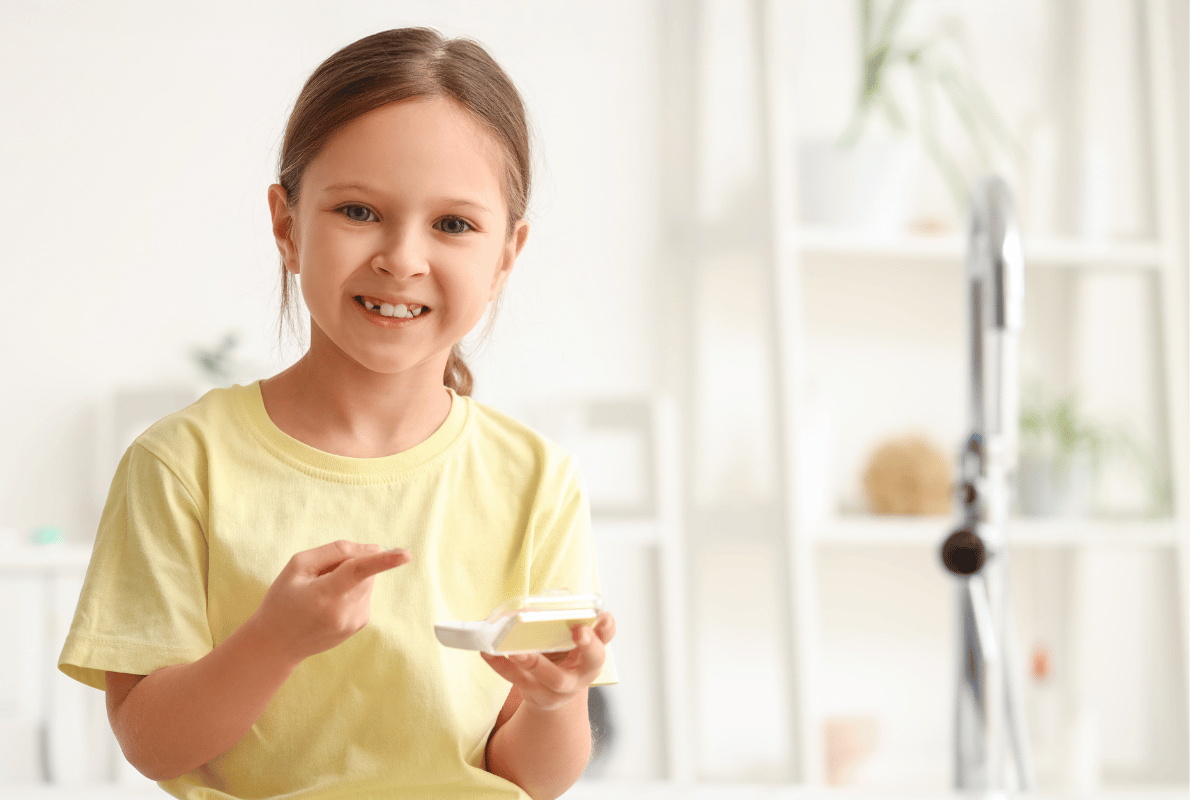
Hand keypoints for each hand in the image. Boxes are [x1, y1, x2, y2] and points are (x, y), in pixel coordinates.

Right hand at [250, 540, 411, 663]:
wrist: (277, 644)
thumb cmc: (283, 600)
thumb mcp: (298, 567)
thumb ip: (335, 551)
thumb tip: (373, 549)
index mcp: (325, 595)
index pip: (358, 573)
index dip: (383, 562)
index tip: (406, 555)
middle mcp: (345, 611)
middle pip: (364, 570)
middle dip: (350, 562)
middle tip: (321, 574)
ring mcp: (355, 621)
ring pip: (367, 580)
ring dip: (351, 577)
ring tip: (321, 592)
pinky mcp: (360, 623)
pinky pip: (364, 593)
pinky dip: (351, 589)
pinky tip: (328, 603)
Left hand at [480, 611, 615, 711]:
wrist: (552, 696)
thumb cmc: (560, 657)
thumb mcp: (566, 640)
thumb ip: (560, 618)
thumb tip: (542, 599)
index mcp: (592, 651)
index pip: (606, 636)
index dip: (606, 626)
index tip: (602, 615)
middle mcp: (583, 671)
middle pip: (592, 660)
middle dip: (587, 645)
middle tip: (578, 631)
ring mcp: (561, 686)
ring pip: (553, 677)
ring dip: (534, 661)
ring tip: (516, 651)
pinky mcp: (538, 694)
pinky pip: (519, 680)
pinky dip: (501, 666)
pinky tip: (489, 654)